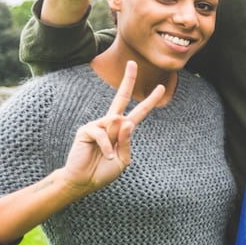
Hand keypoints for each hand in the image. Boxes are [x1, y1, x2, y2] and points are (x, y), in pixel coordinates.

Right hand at [61, 61, 163, 192]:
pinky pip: (103, 133)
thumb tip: (125, 121)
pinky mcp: (87, 129)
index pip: (139, 113)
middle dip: (128, 80)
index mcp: (123, 131)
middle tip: (133, 63)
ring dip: (115, 142)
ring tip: (108, 156)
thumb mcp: (123, 159)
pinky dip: (107, 147)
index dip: (150, 101)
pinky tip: (105, 155)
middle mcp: (111, 124)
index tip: (161, 88)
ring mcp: (99, 125)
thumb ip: (126, 141)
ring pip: (115, 122)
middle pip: (121, 98)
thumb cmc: (103, 171)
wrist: (84, 181)